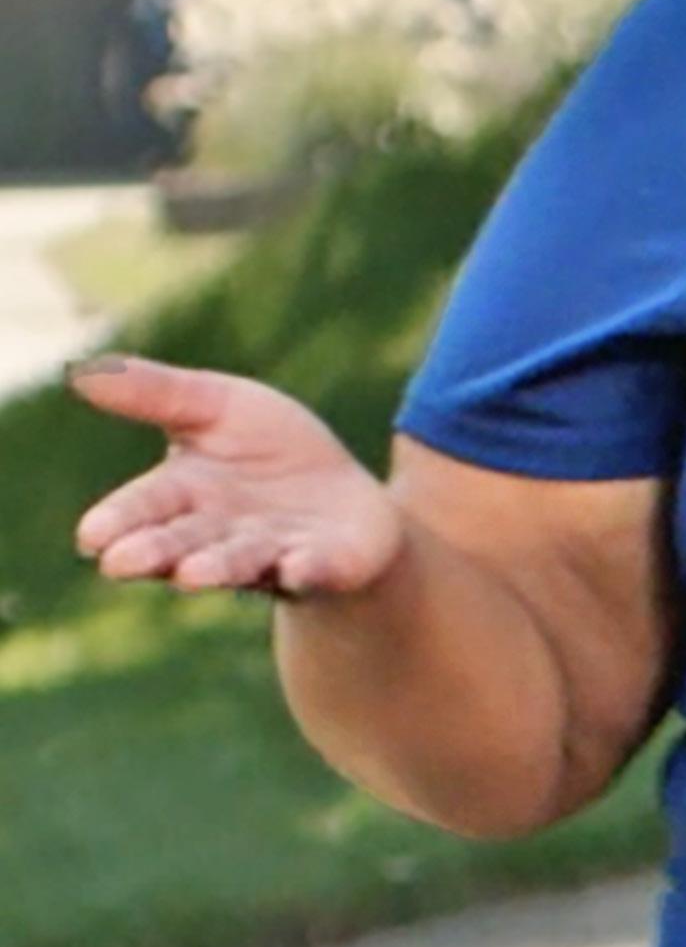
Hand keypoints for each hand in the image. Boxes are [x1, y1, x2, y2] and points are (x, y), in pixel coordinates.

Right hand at [68, 355, 407, 598]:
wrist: (347, 494)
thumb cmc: (268, 449)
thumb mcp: (217, 406)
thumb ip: (157, 393)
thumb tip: (78, 372)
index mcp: (184, 493)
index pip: (143, 506)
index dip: (118, 520)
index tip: (91, 536)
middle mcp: (220, 533)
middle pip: (181, 544)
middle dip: (154, 552)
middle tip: (120, 563)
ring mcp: (273, 553)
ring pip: (240, 562)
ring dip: (217, 568)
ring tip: (193, 574)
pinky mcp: (328, 563)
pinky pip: (315, 568)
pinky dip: (305, 569)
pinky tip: (295, 567)